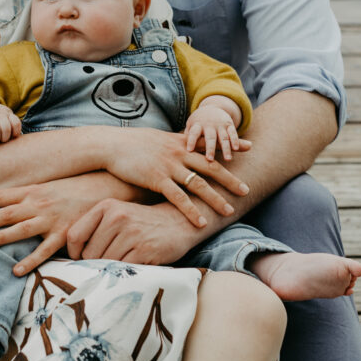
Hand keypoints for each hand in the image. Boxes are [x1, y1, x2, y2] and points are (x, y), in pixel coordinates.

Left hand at [0, 175, 135, 275]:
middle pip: (5, 213)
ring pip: (20, 229)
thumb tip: (7, 204)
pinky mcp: (64, 234)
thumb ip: (28, 196)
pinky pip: (44, 250)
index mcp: (32, 191)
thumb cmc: (73, 190)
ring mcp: (50, 219)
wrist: (104, 188)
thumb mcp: (48, 188)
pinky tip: (16, 270)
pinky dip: (29, 261)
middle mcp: (38, 203)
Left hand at [67, 200, 202, 264]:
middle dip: (95, 263)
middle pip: (89, 254)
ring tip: (123, 262)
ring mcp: (131, 233)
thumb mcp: (117, 216)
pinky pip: (122, 269)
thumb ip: (95, 229)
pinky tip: (133, 266)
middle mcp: (117, 217)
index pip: (74, 235)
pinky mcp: (144, 249)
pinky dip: (124, 273)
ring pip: (105, 263)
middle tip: (109, 262)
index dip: (74, 252)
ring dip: (111, 269)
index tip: (82, 259)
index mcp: (106, 207)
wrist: (178, 222)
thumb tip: (72, 257)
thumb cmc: (141, 223)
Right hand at [100, 128, 248, 227]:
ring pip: (199, 183)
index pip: (210, 144)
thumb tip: (183, 145)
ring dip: (215, 199)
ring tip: (229, 211)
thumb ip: (174, 143)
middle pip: (211, 166)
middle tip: (246, 190)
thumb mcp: (157, 139)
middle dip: (230, 179)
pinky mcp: (157, 178)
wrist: (111, 145)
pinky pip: (178, 197)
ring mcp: (169, 165)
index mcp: (180, 142)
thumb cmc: (132, 144)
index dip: (230, 146)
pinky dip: (191, 210)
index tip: (250, 147)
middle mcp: (178, 153)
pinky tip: (201, 221)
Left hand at [184, 105, 249, 160]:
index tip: (189, 150)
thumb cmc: (198, 122)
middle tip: (209, 159)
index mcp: (197, 125)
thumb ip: (186, 136)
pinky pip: (233, 133)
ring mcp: (220, 125)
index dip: (191, 141)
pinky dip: (235, 140)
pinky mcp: (229, 125)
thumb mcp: (190, 125)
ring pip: (223, 137)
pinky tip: (236, 149)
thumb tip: (178, 149)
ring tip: (228, 159)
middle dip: (210, 148)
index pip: (193, 133)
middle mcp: (209, 125)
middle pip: (210, 137)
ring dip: (226, 148)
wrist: (212, 107)